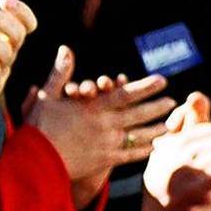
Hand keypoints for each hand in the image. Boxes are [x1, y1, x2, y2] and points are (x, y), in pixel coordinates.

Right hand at [19, 47, 173, 206]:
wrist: (37, 161)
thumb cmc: (39, 126)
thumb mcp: (47, 96)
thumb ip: (61, 73)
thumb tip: (66, 49)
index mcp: (92, 107)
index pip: (125, 94)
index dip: (145, 87)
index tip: (162, 80)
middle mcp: (104, 125)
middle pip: (138, 114)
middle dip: (157, 107)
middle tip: (173, 102)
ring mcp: (107, 144)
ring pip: (138, 135)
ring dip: (155, 129)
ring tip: (169, 124)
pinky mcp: (105, 160)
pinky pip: (130, 154)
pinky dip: (144, 150)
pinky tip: (153, 146)